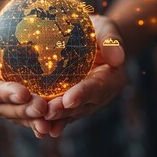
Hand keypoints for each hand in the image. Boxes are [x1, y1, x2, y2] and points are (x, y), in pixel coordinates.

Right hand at [0, 19, 49, 137]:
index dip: (4, 93)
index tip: (23, 93)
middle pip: (3, 108)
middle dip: (23, 110)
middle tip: (42, 108)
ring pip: (16, 116)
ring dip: (33, 120)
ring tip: (49, 121)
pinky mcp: (14, 109)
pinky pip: (27, 118)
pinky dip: (39, 122)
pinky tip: (54, 127)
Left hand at [44, 15, 126, 137]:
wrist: (91, 39)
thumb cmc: (98, 30)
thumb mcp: (106, 29)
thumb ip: (111, 41)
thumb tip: (118, 58)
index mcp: (112, 78)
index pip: (97, 87)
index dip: (83, 94)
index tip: (69, 99)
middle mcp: (99, 94)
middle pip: (82, 105)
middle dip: (65, 111)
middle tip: (48, 113)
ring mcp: (85, 101)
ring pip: (70, 112)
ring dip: (56, 118)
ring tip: (41, 124)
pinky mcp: (72, 101)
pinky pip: (62, 111)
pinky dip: (51, 119)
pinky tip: (38, 127)